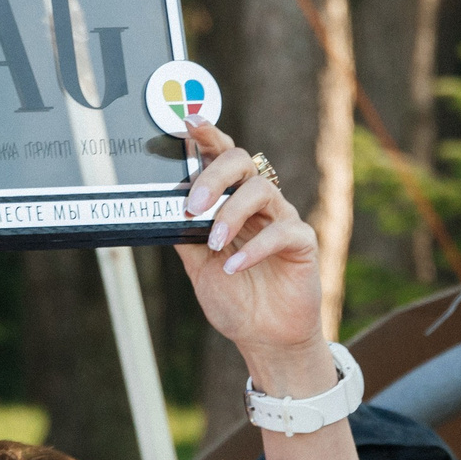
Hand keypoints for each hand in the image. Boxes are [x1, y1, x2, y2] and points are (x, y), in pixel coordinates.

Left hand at [173, 121, 331, 390]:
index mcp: (232, 200)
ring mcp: (282, 219)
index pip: (222, 157)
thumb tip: (158, 208)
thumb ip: (183, 234)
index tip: (188, 121)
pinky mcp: (302, 242)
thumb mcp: (196, 265)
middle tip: (193, 206)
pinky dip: (253, 248)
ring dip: (231, 213)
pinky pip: (281, 232)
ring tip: (213, 244)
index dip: (208, 135)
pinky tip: (232, 266)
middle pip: (242, 161)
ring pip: (261, 190)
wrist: (263, 338)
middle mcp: (258, 203)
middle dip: (214, 175)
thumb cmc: (234, 297)